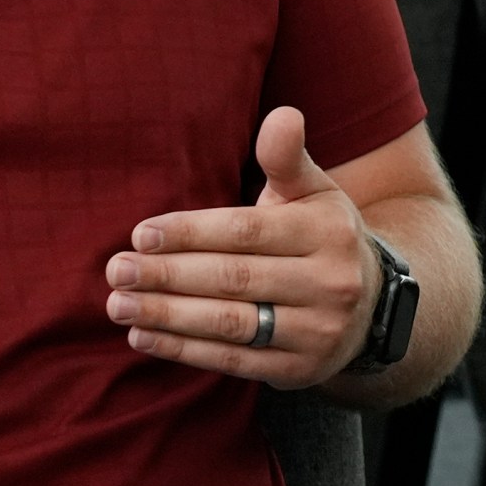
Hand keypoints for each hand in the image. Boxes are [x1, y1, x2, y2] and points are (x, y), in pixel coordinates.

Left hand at [103, 107, 381, 389]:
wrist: (369, 302)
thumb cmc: (317, 234)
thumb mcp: (311, 191)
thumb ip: (286, 157)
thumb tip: (283, 114)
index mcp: (326, 231)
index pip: (244, 231)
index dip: (188, 233)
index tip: (138, 235)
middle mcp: (331, 283)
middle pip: (233, 279)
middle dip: (167, 276)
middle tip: (115, 271)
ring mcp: (319, 332)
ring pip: (231, 324)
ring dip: (167, 316)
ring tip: (119, 305)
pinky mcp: (302, 370)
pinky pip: (234, 361)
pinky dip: (184, 350)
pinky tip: (142, 338)